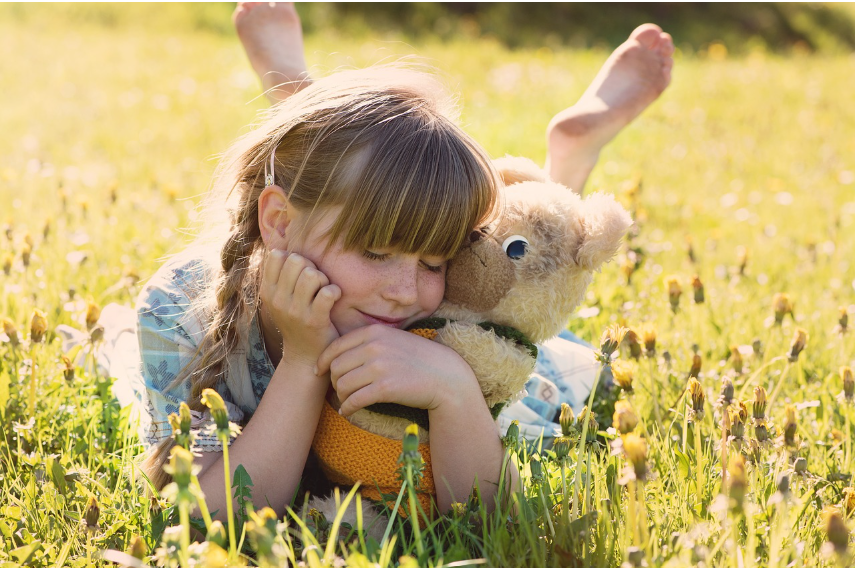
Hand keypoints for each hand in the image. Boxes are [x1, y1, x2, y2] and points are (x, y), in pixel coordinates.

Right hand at [260, 249, 340, 367]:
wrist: (304, 356)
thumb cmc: (297, 319)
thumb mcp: (280, 298)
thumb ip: (280, 273)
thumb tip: (280, 241)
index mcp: (267, 291)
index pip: (276, 255)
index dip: (293, 258)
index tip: (299, 273)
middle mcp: (277, 300)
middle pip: (297, 260)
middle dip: (311, 267)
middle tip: (316, 283)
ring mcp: (295, 311)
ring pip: (312, 274)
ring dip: (323, 279)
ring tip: (323, 291)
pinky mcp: (314, 321)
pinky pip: (328, 292)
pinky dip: (335, 292)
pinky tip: (333, 299)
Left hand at [316, 324, 479, 416]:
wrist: (445, 376)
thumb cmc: (418, 359)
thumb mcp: (393, 339)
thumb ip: (369, 341)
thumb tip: (339, 355)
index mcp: (374, 332)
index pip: (336, 346)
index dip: (323, 361)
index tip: (319, 371)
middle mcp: (374, 346)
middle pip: (336, 367)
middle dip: (333, 381)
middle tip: (339, 390)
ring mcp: (379, 367)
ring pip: (342, 384)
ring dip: (341, 396)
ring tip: (347, 401)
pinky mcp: (385, 388)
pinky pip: (354, 400)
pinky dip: (347, 408)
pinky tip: (348, 411)